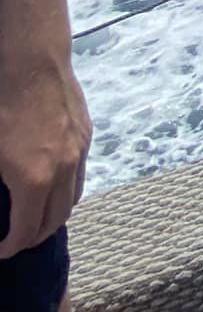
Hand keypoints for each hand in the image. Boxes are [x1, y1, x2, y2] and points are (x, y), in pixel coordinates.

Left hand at [0, 51, 92, 255]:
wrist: (31, 60)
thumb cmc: (0, 104)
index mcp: (33, 180)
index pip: (26, 231)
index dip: (11, 247)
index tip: (1, 250)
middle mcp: (63, 170)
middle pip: (56, 220)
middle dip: (35, 237)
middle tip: (18, 241)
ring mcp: (78, 151)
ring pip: (74, 198)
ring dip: (56, 215)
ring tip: (37, 217)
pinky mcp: (85, 134)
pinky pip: (79, 174)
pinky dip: (66, 189)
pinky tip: (51, 182)